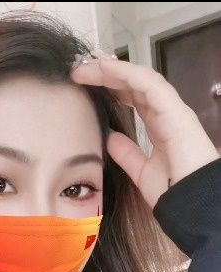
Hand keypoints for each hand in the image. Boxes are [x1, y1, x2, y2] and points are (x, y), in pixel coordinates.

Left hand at [70, 56, 219, 209]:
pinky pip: (149, 83)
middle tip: (79, 69)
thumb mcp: (142, 172)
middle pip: (135, 83)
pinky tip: (105, 68)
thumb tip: (110, 137)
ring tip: (86, 65)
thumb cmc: (173, 193)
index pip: (134, 97)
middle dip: (107, 73)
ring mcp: (173, 110)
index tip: (84, 83)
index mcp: (160, 126)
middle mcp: (167, 113)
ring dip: (112, 69)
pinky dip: (125, 73)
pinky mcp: (176, 111)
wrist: (192, 206)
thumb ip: (127, 154)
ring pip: (140, 78)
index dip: (110, 87)